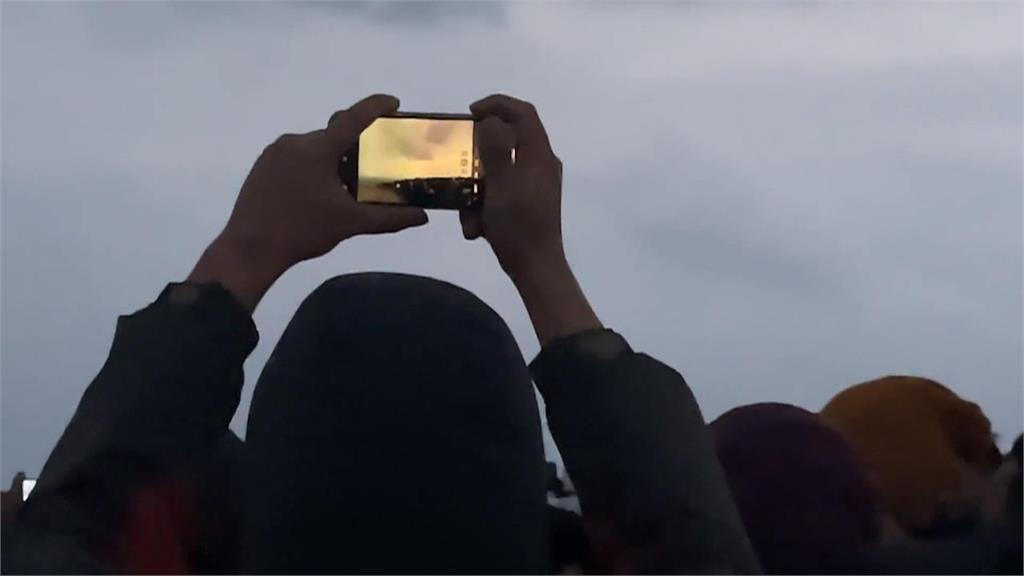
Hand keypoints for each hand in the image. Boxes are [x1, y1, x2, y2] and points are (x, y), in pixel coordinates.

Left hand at [190, 94, 427, 310]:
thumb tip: (421, 218)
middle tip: (370, 163)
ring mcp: (274, 152)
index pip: (353, 118)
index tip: (394, 103)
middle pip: (332, 134)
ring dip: (330, 158)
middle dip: (353, 144)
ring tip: (342, 185)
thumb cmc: (303, 230)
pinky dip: (311, 166)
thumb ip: (389, 218)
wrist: (250, 248)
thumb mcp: (350, 223)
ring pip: (312, 147)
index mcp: (318, 148)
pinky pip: (294, 157)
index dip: (376, 106)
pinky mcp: (262, 165)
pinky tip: (316, 192)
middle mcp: (295, 141)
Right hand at [460, 94, 564, 278]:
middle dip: (479, 155)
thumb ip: (496, 148)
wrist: (535, 267)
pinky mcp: (529, 203)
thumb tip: (491, 120)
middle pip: (508, 141)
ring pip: (500, 171)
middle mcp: (541, 164)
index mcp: (539, 154)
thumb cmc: (518, 225)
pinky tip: (476, 227)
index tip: (471, 113)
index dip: (497, 104)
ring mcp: (536, 185)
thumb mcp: (501, 184)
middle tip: (459, 162)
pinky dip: (486, 205)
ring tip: (468, 212)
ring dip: (479, 188)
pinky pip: (502, 193)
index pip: (523, 112)